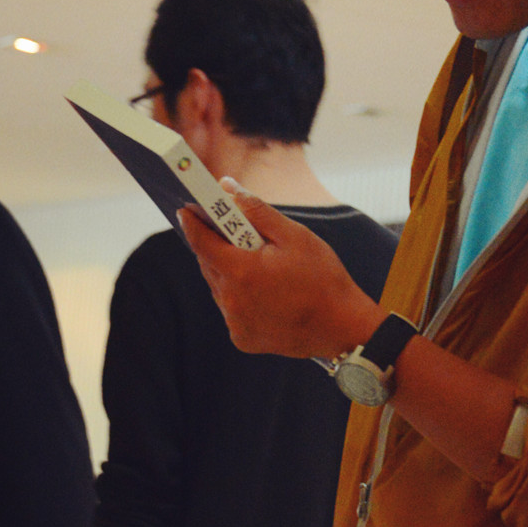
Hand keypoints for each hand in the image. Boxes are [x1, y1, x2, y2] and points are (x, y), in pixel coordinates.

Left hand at [179, 187, 382, 359]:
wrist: (342, 328)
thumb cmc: (323, 278)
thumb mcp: (295, 236)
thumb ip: (257, 210)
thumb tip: (227, 187)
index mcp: (241, 271)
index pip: (201, 241)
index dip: (191, 223)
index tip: (185, 209)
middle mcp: (231, 300)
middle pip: (209, 264)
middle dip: (215, 246)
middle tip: (225, 231)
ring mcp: (235, 323)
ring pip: (219, 288)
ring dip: (227, 272)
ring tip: (250, 261)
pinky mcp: (242, 338)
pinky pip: (231, 310)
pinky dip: (239, 297)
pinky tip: (261, 291)